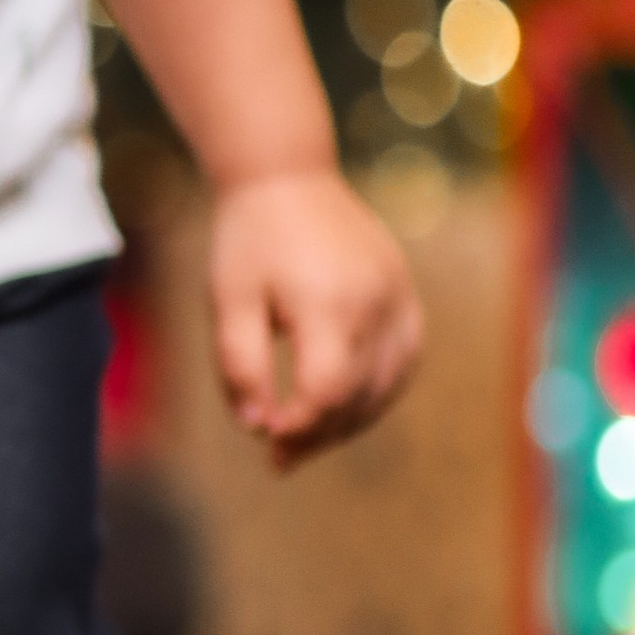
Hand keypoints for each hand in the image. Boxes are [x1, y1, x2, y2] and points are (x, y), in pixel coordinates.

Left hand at [208, 168, 421, 467]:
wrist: (287, 176)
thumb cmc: (248, 239)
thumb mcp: (227, 301)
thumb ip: (239, 365)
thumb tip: (257, 426)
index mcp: (329, 302)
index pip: (326, 391)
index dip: (298, 427)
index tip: (265, 439)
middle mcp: (375, 301)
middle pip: (358, 396)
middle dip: (318, 435)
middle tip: (277, 459)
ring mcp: (399, 296)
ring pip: (387, 386)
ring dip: (349, 422)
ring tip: (305, 440)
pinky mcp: (406, 293)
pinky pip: (404, 361)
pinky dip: (377, 393)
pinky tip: (344, 408)